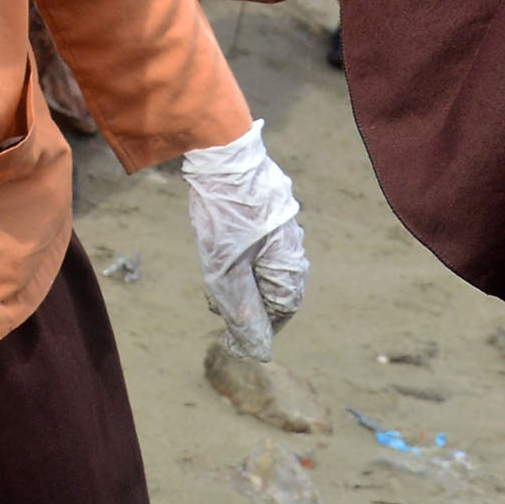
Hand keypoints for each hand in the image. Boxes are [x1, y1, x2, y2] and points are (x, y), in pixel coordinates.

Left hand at [182, 121, 307, 357]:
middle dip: (247, 297)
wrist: (219, 150)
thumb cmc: (223, 215)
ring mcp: (280, 216)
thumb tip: (258, 352)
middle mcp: (292, 239)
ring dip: (240, 272)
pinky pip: (256, 234)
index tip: (239, 333)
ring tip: (212, 275)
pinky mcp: (265, 198)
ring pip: (262, 256)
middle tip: (217, 304)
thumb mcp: (225, 272)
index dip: (262, 324)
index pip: (284, 306)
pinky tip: (216, 242)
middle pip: (273, 281)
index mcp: (289, 260)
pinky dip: (238, 248)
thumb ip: (241, 312)